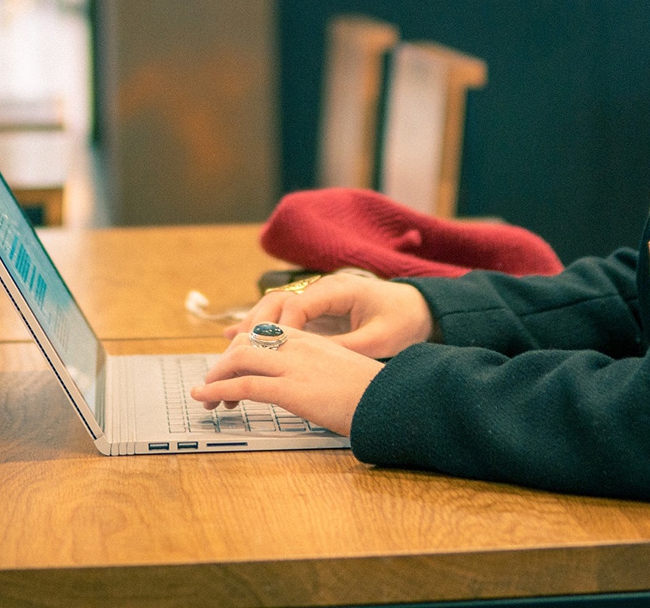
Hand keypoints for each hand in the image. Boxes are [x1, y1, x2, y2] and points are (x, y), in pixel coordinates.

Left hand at [190, 327, 383, 436]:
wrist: (392, 400)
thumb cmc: (373, 393)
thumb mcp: (342, 369)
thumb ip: (318, 368)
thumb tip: (306, 384)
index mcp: (311, 339)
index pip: (263, 332)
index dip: (240, 350)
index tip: (232, 370)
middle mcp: (299, 346)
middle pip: (245, 341)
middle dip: (223, 363)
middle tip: (214, 387)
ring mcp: (294, 365)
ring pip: (239, 359)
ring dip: (216, 377)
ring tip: (206, 397)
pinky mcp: (292, 389)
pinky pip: (245, 384)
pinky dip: (219, 390)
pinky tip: (207, 399)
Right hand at [226, 271, 433, 358]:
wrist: (419, 308)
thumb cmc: (402, 321)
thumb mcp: (380, 339)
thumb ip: (348, 346)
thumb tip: (316, 360)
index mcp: (337, 290)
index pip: (296, 305)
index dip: (279, 331)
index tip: (267, 356)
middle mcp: (320, 290)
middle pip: (276, 302)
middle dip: (254, 328)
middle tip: (236, 354)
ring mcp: (315, 300)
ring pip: (272, 309)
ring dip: (251, 328)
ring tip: (230, 352)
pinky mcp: (314, 312)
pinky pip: (280, 318)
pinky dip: (260, 329)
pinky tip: (235, 341)